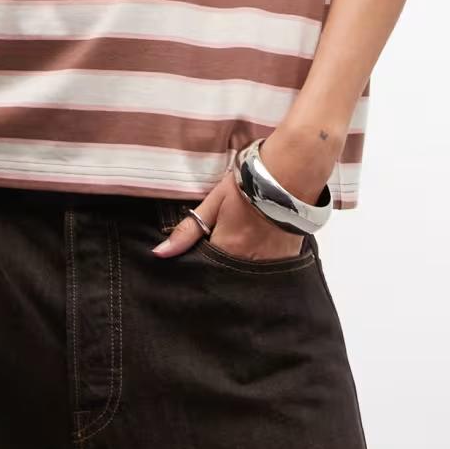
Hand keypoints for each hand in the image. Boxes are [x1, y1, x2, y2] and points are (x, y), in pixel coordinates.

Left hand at [152, 161, 305, 262]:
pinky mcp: (287, 259)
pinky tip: (260, 248)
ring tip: (242, 246)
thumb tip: (160, 254)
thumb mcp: (214, 202)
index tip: (200, 253)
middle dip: (221, 265)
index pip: (206, 268)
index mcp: (227, 248)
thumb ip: (188, 231)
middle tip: (223, 244)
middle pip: (227, 274)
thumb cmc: (247, 184)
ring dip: (241, 264)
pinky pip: (268, 270)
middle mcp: (247, 262)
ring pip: (247, 273)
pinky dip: (261, 262)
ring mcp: (269, 263)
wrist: (290, 174)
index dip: (202, 261)